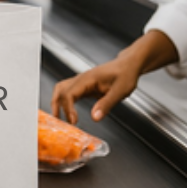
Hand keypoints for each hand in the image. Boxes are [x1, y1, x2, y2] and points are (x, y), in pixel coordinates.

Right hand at [50, 30, 178, 123]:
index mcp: (88, 79)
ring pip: (61, 89)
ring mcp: (81, 81)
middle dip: (57, 106)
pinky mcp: (84, 85)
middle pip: (61, 91)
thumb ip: (106, 104)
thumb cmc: (126, 74)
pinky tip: (68, 112)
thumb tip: (94, 117)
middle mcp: (82, 79)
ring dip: (57, 103)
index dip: (68, 108)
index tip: (73, 121)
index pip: (69, 93)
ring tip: (59, 118)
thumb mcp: (120, 91)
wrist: (128, 65)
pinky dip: (64, 102)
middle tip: (60, 122)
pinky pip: (69, 92)